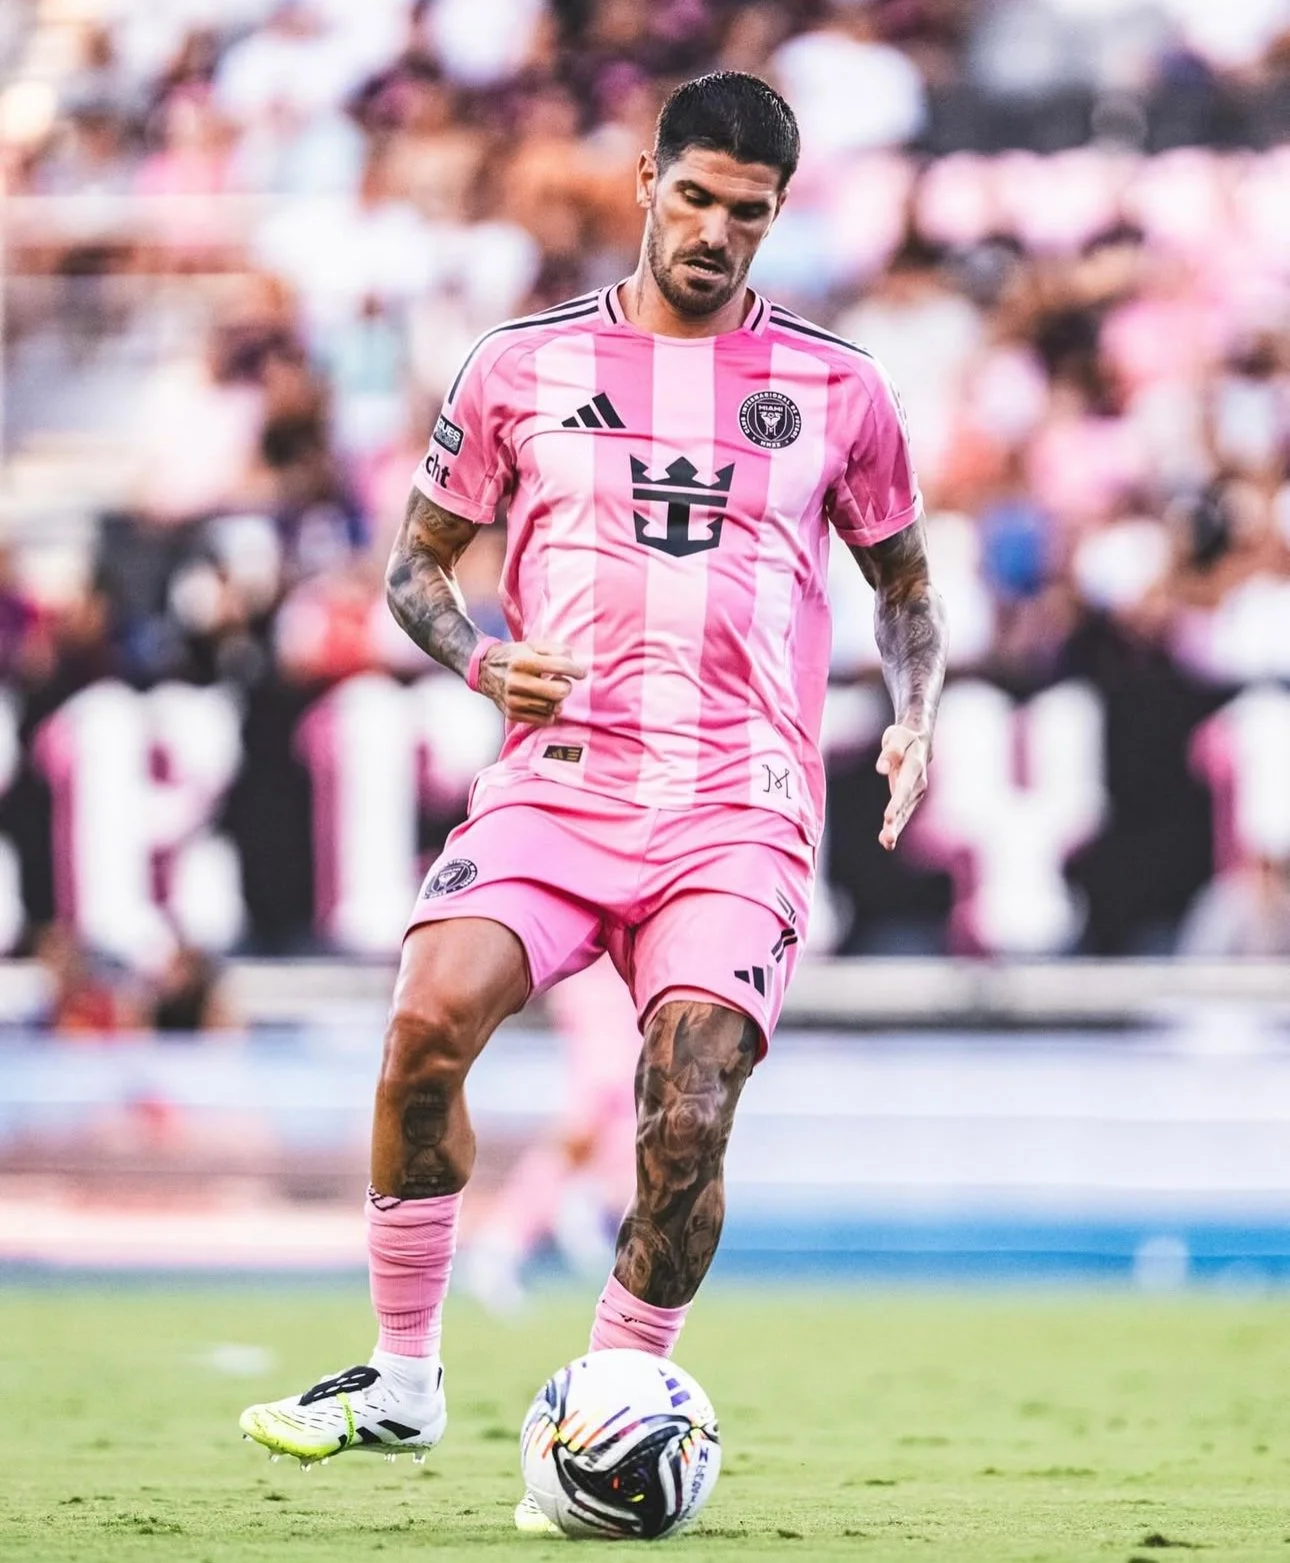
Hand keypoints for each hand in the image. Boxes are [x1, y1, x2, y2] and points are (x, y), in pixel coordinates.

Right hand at [477, 640, 585, 726]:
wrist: (485, 670)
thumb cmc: (516, 657)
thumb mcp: (533, 646)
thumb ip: (557, 650)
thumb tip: (575, 664)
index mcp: (522, 661)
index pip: (560, 666)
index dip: (576, 670)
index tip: (580, 672)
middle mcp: (515, 682)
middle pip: (559, 692)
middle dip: (566, 687)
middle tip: (562, 682)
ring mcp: (513, 700)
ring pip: (553, 708)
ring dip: (558, 700)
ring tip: (550, 690)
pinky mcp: (512, 714)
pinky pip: (545, 720)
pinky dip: (550, 712)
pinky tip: (544, 702)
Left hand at [876, 723, 929, 850]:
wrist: (919, 739)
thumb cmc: (905, 737)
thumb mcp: (897, 737)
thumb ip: (890, 752)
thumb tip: (881, 769)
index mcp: (914, 767)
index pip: (904, 788)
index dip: (896, 804)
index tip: (888, 817)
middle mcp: (918, 783)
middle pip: (905, 806)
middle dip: (897, 823)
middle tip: (887, 839)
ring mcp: (915, 792)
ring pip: (905, 813)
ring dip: (896, 829)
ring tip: (886, 844)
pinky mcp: (910, 797)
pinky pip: (903, 814)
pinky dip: (896, 827)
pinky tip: (886, 842)